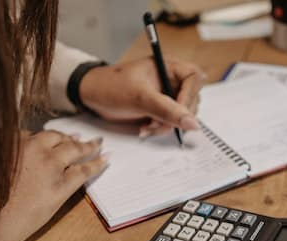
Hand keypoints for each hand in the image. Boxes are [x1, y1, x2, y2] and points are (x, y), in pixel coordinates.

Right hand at [0, 131, 107, 240]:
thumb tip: (9, 157)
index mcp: (10, 140)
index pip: (33, 135)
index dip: (44, 139)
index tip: (51, 139)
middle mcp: (32, 147)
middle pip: (56, 138)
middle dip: (67, 138)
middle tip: (77, 138)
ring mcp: (49, 165)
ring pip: (74, 149)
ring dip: (87, 146)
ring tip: (97, 144)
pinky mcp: (61, 185)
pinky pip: (84, 171)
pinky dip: (97, 164)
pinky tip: (105, 160)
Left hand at [79, 57, 204, 136]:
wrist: (91, 97)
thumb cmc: (110, 87)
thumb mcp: (140, 98)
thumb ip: (168, 110)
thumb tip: (193, 123)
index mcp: (168, 66)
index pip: (194, 78)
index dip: (189, 96)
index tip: (179, 112)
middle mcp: (170, 79)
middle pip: (191, 99)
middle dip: (176, 115)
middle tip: (158, 121)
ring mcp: (166, 95)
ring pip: (182, 115)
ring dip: (167, 125)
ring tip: (148, 126)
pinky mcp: (160, 109)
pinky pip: (171, 122)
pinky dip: (160, 128)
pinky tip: (145, 128)